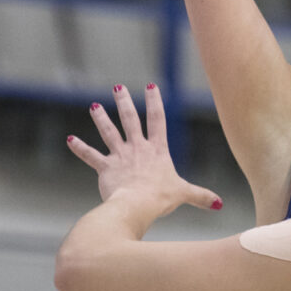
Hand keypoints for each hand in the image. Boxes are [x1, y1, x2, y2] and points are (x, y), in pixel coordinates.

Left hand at [67, 84, 221, 216]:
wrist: (137, 205)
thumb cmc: (161, 198)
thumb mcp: (184, 193)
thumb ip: (201, 196)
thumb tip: (220, 204)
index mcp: (157, 150)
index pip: (157, 120)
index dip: (154, 102)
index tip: (150, 86)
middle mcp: (138, 149)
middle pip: (130, 120)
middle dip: (124, 102)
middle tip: (117, 87)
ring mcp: (120, 157)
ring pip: (109, 133)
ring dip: (101, 119)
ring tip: (94, 106)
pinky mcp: (106, 168)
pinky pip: (90, 156)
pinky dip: (79, 148)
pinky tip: (70, 140)